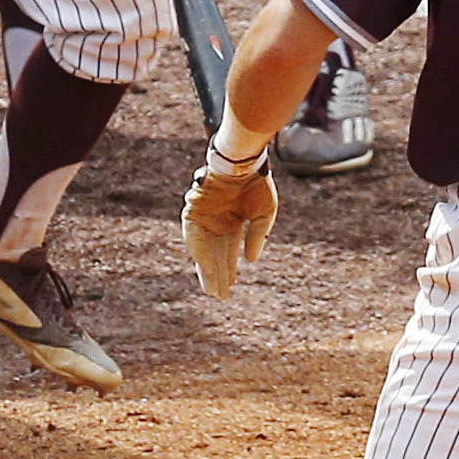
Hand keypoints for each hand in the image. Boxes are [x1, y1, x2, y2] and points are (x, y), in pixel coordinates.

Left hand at [183, 150, 278, 297]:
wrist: (242, 161)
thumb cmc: (256, 183)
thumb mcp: (265, 214)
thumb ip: (258, 237)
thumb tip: (250, 262)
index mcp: (233, 222)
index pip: (229, 252)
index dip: (230, 270)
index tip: (230, 287)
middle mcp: (217, 222)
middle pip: (215, 254)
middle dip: (218, 275)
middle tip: (219, 296)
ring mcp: (204, 217)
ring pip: (204, 249)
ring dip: (207, 269)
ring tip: (213, 290)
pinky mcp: (193, 211)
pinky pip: (194, 236)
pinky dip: (200, 253)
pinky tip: (206, 269)